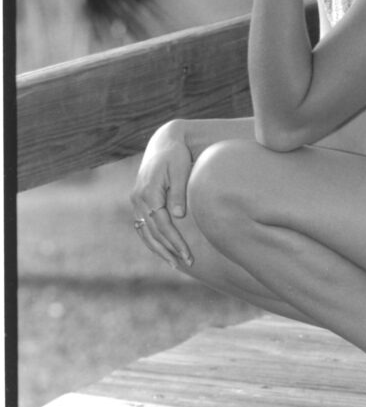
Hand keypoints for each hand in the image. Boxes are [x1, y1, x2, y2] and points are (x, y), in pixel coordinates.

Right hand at [130, 120, 193, 268]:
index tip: (188, 255)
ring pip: (145, 233)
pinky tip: (164, 250)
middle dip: (169, 250)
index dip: (175, 242)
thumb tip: (178, 216)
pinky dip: (152, 240)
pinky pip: (143, 227)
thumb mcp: (180, 169)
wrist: (163, 142)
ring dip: (159, 250)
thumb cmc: (176, 155)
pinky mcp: (138, 202)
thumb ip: (179, 192)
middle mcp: (138, 199)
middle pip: (152, 233)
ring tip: (175, 264)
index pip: (162, 225)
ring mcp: (136, 201)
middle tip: (186, 264)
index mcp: (148, 192)